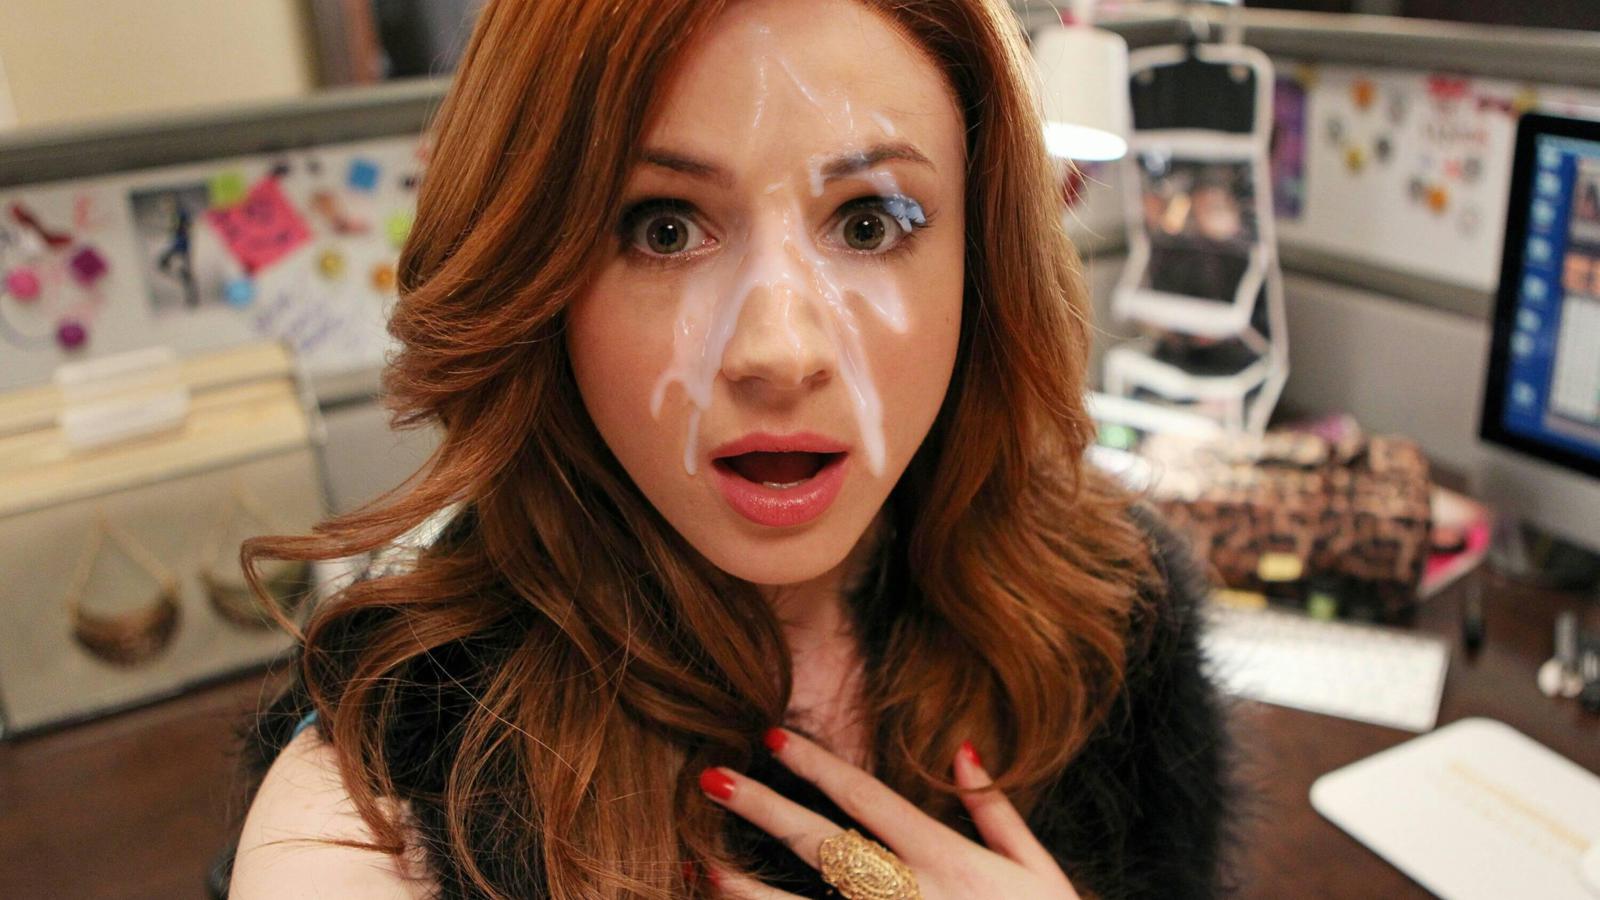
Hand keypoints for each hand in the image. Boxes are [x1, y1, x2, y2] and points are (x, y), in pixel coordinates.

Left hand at [694, 728, 1081, 898]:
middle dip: (765, 810)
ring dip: (747, 890)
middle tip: (711, 778)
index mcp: (948, 862)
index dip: (817, 766)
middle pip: (823, 847)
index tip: (770, 736)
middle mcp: (912, 899)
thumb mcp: (1039, 870)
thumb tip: (962, 749)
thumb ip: (997, 811)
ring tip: (700, 863)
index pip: (868, 801)